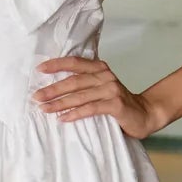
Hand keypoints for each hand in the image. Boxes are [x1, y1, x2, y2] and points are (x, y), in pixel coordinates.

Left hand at [32, 55, 159, 138]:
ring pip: (80, 95)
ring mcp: (111, 90)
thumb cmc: (117, 104)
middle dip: (53, 89)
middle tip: (36, 96)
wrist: (145, 114)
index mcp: (100, 69)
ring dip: (60, 102)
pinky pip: (91, 108)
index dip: (57, 64)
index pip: (75, 63)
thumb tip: (54, 89)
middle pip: (74, 81)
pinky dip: (76, 113)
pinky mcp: (116, 105)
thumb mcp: (101, 89)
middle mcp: (105, 76)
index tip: (39, 69)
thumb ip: (85, 85)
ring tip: (44, 108)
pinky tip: (63, 118)